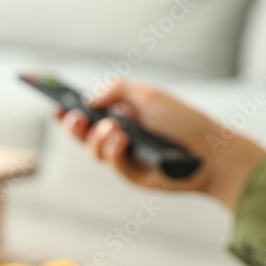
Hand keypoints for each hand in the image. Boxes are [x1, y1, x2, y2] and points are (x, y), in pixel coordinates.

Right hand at [57, 81, 265, 210]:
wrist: (211, 152)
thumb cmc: (184, 121)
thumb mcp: (148, 95)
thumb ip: (116, 90)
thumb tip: (89, 101)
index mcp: (123, 115)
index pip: (89, 113)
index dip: (70, 111)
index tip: (55, 106)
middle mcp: (120, 136)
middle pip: (83, 135)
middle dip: (73, 127)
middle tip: (72, 118)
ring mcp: (124, 157)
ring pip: (93, 151)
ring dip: (97, 138)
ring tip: (114, 128)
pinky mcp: (130, 175)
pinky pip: (110, 163)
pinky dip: (113, 150)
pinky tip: (122, 140)